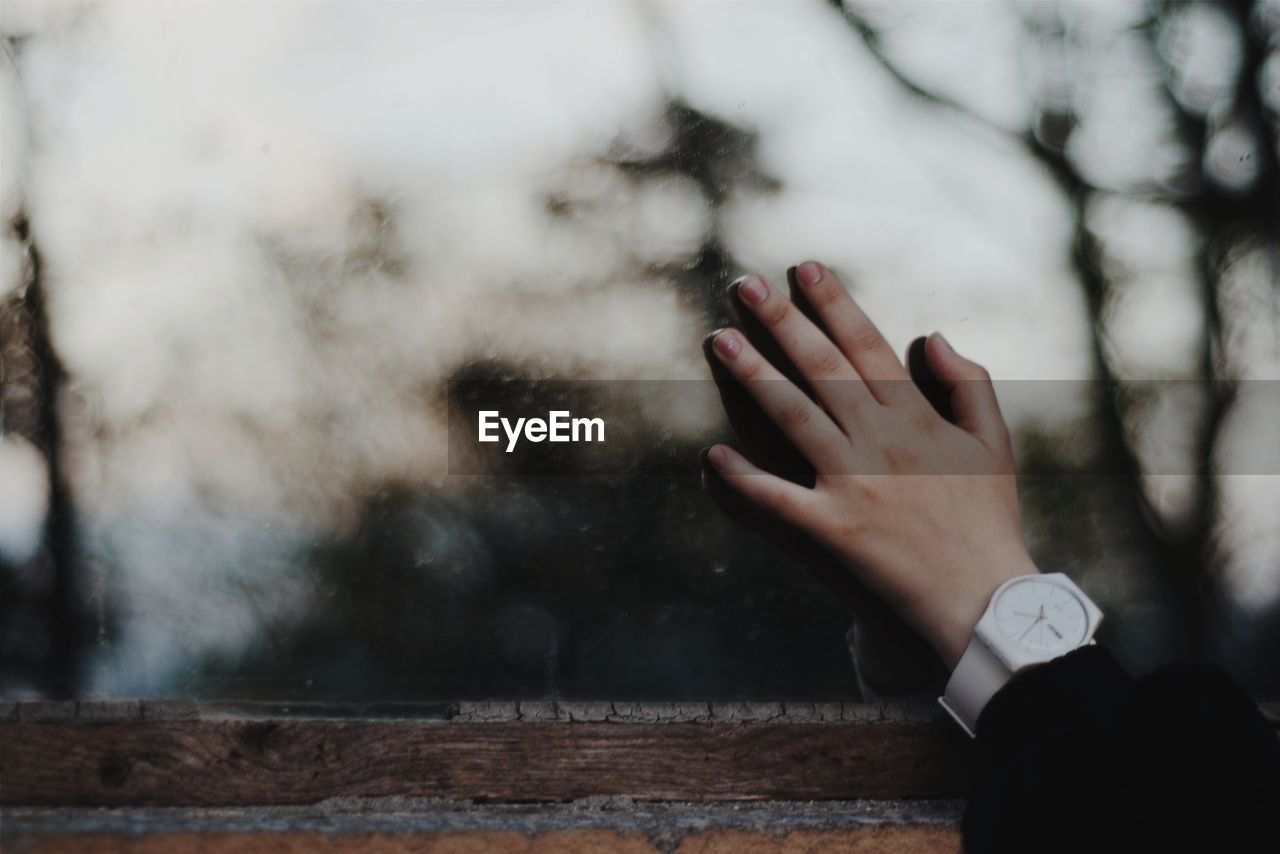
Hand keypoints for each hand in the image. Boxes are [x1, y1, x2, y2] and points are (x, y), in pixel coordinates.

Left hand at [702, 262, 1037, 668]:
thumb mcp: (993, 443)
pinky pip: (778, 500)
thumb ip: (968, 382)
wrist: (983, 604)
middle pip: (822, 369)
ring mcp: (855, 484)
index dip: (834, 305)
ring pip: (794, 417)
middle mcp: (882, 441)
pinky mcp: (835, 530)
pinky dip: (744, 481)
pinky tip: (712, 457)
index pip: (867, 347)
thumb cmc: (987, 521)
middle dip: (781, 322)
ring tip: (717, 339)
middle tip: (744, 284)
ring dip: (753, 376)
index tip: (803, 268)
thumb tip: (931, 335)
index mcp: (917, 417)